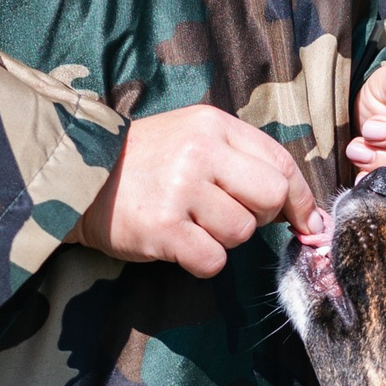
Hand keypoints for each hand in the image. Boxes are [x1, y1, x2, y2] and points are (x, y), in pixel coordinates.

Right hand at [76, 104, 317, 276]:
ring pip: (240, 232)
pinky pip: (212, 260)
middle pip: (270, 197)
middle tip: (231, 216)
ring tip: (192, 223)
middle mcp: (200, 152)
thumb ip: (245, 163)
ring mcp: (180, 190)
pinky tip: (179, 243)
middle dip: (261, 217)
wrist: (80, 179)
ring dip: (223, 238)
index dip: (300, 199)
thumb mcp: (195, 138)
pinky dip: (202, 260)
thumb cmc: (147, 163)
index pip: (281, 163)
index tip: (305, 222)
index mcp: (213, 125)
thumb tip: (305, 215)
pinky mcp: (163, 228)